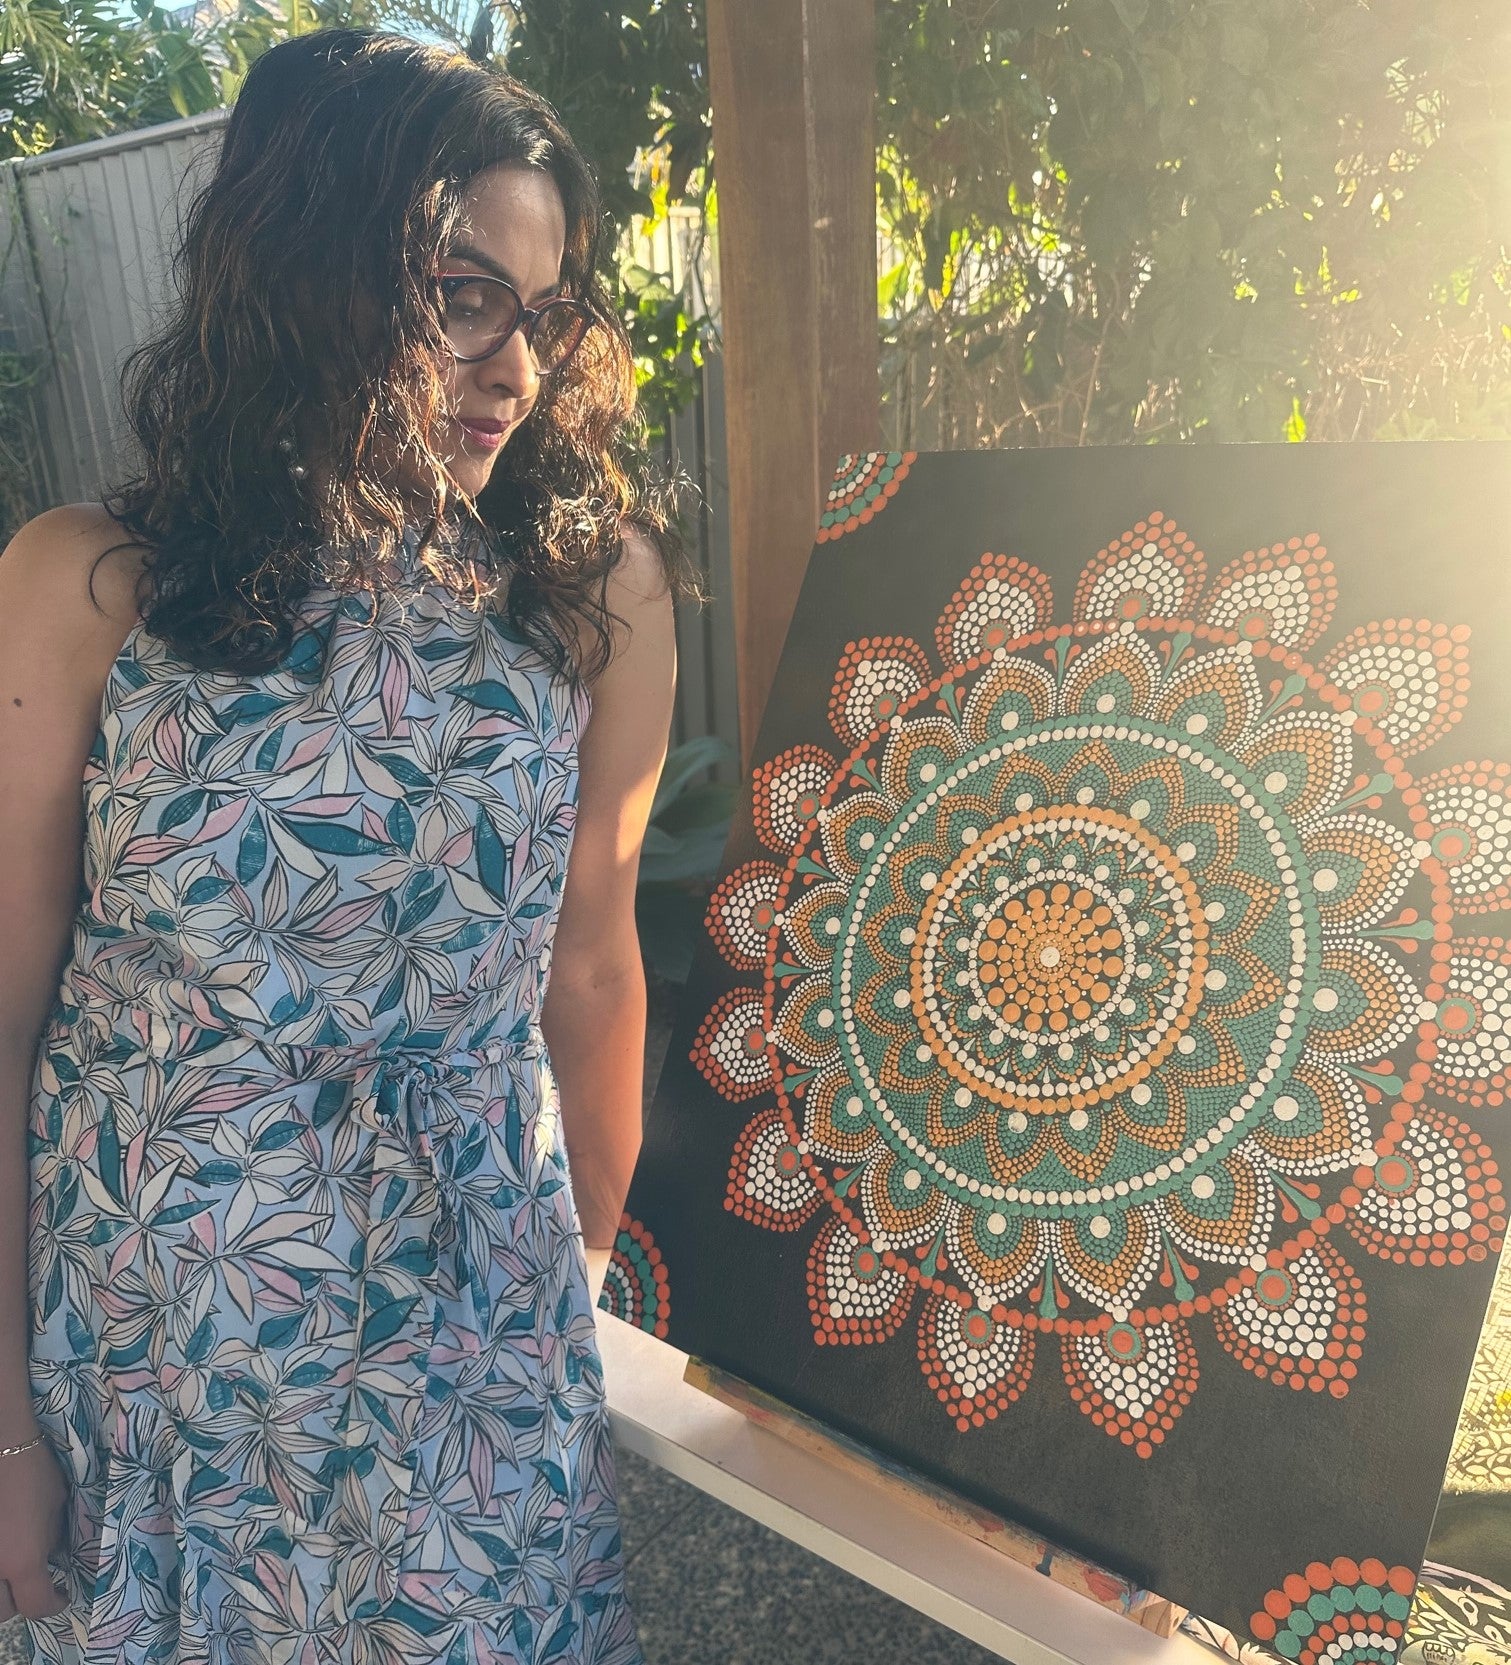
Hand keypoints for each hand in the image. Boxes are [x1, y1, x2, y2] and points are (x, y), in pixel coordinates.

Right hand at [0, 1437, 68, 1621]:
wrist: (0, 1444)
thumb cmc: (32, 1469)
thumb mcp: (56, 1504)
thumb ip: (54, 1538)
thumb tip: (53, 1556)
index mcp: (23, 1561)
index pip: (37, 1605)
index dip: (54, 1603)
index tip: (62, 1595)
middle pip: (2, 1613)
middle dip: (19, 1603)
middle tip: (31, 1585)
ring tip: (9, 1574)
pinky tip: (0, 1555)